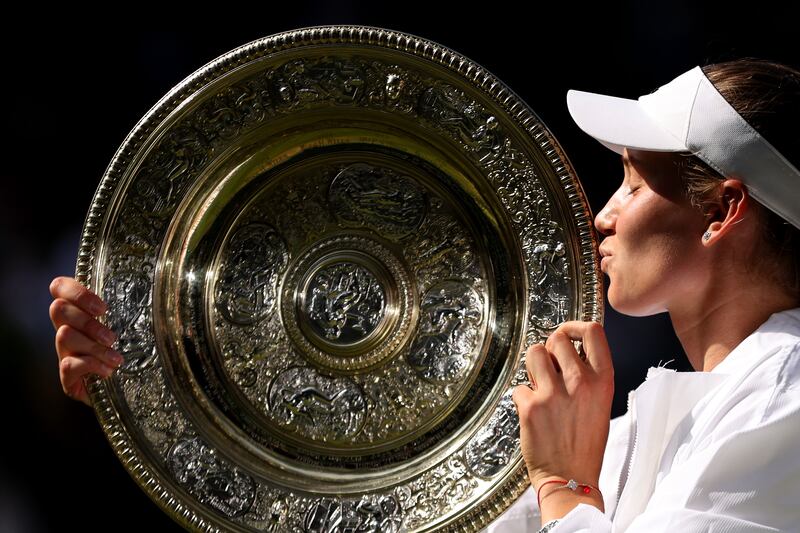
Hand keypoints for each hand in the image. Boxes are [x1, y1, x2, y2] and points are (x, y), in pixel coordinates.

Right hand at [49, 276, 122, 405]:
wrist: (128, 391)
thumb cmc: (134, 351)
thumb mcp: (133, 326)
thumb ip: (133, 307)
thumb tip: (156, 290)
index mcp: (81, 312)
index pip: (59, 287)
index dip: (76, 292)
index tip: (103, 308)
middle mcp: (67, 329)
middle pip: (58, 309)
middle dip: (88, 321)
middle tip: (112, 337)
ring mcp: (64, 353)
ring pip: (64, 336)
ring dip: (94, 346)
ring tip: (116, 358)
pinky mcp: (67, 377)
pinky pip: (68, 364)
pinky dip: (91, 365)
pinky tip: (108, 371)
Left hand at [512, 321, 613, 520]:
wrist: (571, 479)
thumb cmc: (585, 443)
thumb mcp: (600, 403)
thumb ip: (588, 375)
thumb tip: (568, 348)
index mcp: (603, 381)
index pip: (593, 332)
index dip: (575, 326)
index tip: (568, 334)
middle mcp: (580, 382)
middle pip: (556, 338)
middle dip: (550, 351)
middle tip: (550, 372)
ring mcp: (554, 393)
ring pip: (534, 353)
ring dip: (533, 367)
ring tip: (541, 388)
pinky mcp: (531, 406)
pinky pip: (519, 386)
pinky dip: (523, 398)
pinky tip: (534, 414)